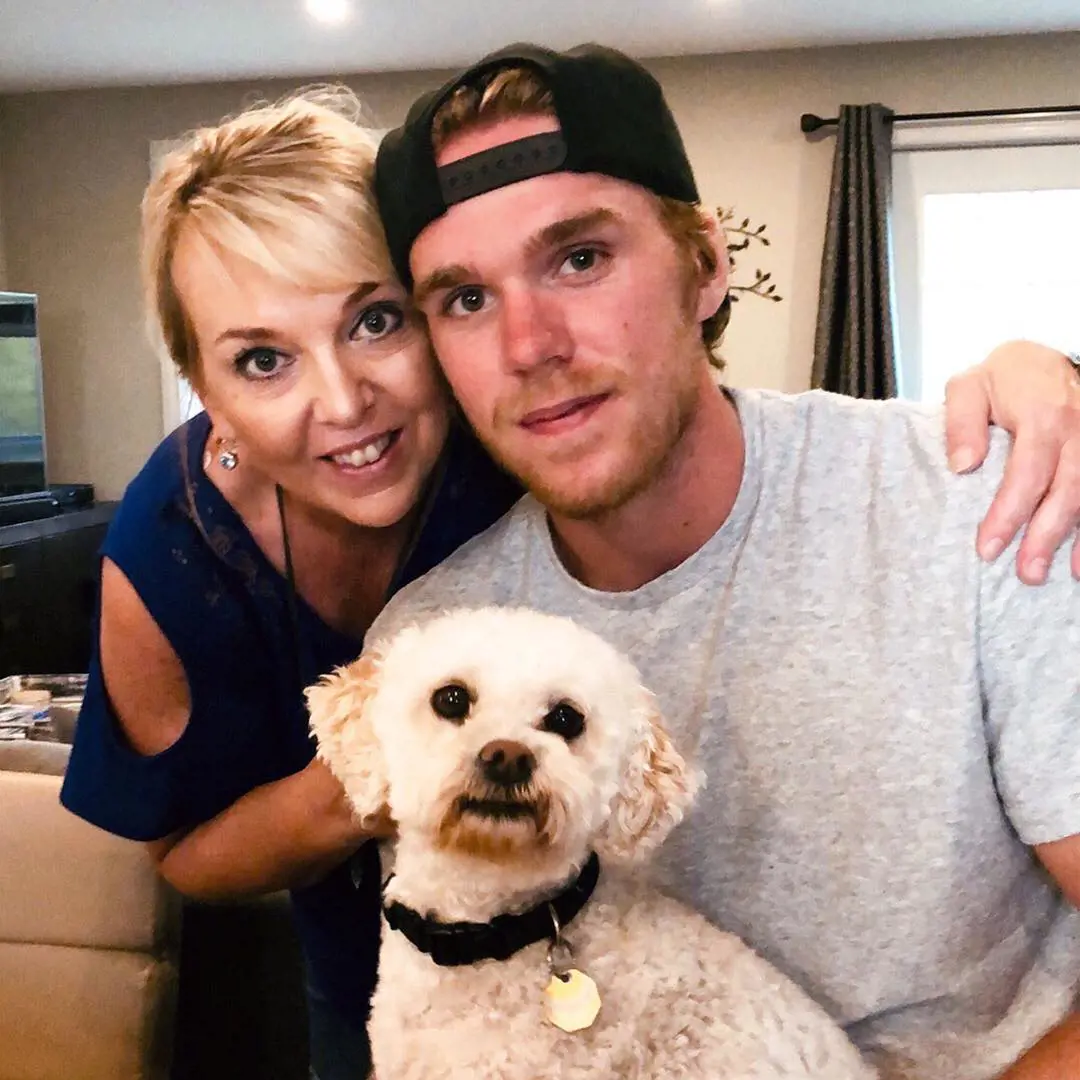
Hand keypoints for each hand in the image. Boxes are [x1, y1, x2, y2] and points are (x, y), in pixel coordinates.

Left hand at [944, 340, 1079, 583]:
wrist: (1048, 359)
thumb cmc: (1004, 380)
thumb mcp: (969, 386)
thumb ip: (962, 422)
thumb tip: (962, 465)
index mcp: (1043, 414)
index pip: (1027, 471)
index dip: (1009, 512)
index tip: (987, 548)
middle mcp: (1079, 430)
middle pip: (1067, 489)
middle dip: (1046, 535)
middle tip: (1026, 573)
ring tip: (1067, 575)